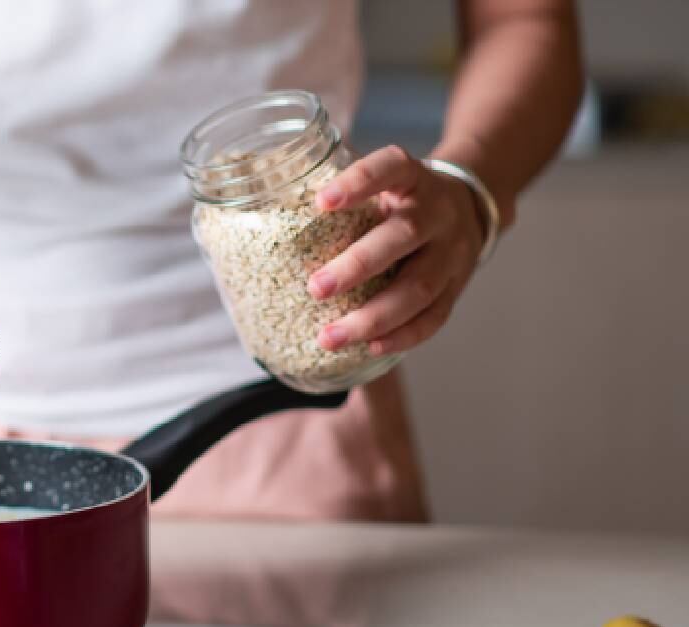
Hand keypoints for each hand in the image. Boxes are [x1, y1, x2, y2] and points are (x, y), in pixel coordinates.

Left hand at [308, 145, 484, 355]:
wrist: (471, 208)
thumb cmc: (403, 200)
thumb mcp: (383, 183)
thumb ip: (342, 196)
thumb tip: (266, 215)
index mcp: (413, 179)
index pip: (391, 168)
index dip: (359, 182)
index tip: (321, 202)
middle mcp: (438, 213)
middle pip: (403, 237)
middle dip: (357, 266)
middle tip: (315, 289)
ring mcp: (452, 253)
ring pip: (418, 288)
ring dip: (372, 317)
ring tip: (329, 337)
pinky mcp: (457, 288)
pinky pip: (434, 318)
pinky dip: (402, 336)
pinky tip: (371, 347)